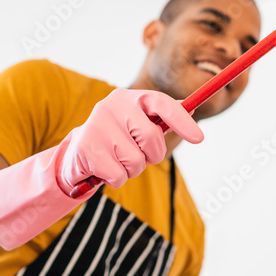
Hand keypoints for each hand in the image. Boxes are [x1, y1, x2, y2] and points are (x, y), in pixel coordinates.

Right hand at [55, 89, 203, 191]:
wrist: (76, 154)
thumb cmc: (117, 138)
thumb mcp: (139, 122)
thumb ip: (163, 115)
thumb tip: (193, 107)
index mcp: (131, 97)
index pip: (162, 103)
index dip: (182, 121)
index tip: (199, 138)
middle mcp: (113, 105)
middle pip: (151, 139)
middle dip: (150, 155)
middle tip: (138, 155)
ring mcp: (98, 125)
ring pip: (135, 161)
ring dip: (131, 169)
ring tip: (116, 160)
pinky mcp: (86, 148)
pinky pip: (118, 175)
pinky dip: (116, 179)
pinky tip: (104, 169)